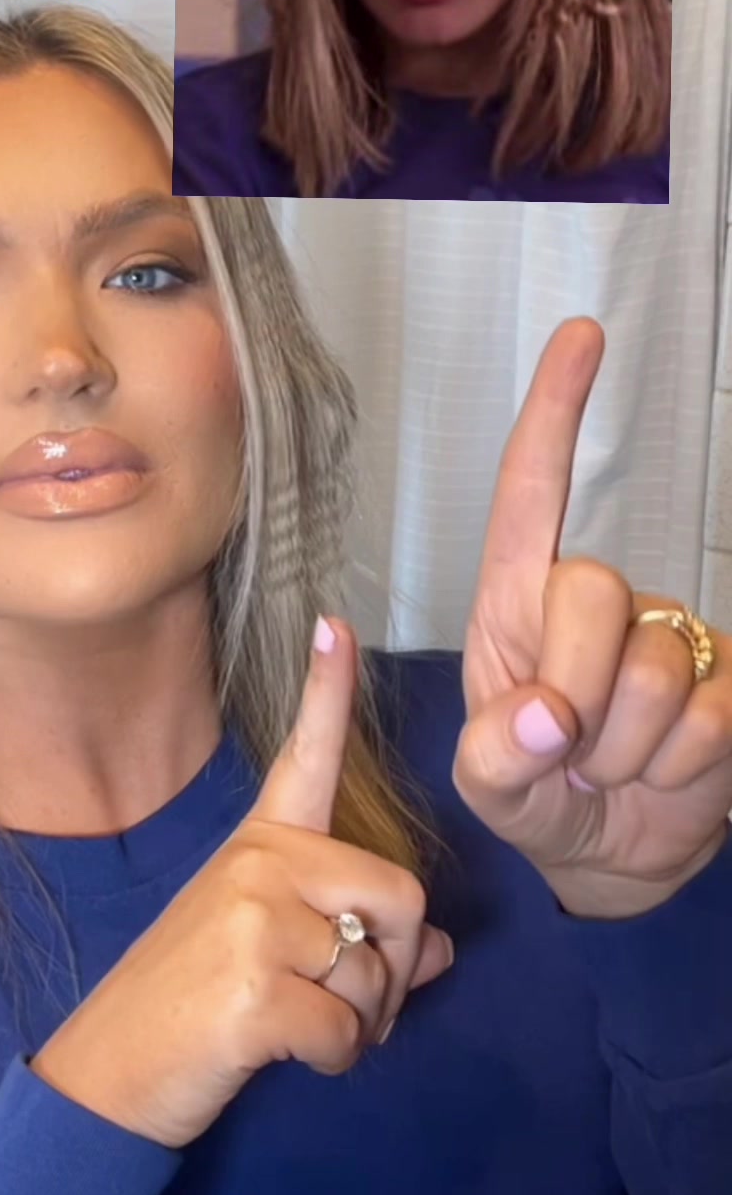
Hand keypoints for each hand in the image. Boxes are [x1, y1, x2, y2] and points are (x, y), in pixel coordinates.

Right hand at [31, 620, 453, 1148]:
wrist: (110, 1075)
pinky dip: (335, 1061)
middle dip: (397, 970)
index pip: (305, 758)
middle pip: (402, 896)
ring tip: (302, 1029)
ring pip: (379, 972)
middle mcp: (259, 863)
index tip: (337, 624)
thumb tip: (440, 948)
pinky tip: (283, 1053)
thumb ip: (358, 940)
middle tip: (351, 1010)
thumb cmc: (193, 1011)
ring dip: (363, 1025)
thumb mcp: (272, 959)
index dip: (327, 694)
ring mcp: (253, 918)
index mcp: (261, 846)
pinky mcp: (254, 985)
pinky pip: (349, 1031)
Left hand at [454, 317, 731, 918]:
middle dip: (575, 688)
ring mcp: (671, 638)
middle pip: (592, 589)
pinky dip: (678, 769)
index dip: (555, 413)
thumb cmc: (535, 796)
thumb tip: (547, 713)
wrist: (609, 859)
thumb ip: (494, 756)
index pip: (532, 494)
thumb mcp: (488, 788)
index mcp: (518, 604)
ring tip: (612, 770)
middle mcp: (597, 603)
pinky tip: (663, 774)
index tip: (581, 336)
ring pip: (655, 668)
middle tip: (570, 752)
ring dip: (627, 749)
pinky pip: (711, 716)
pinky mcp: (729, 685)